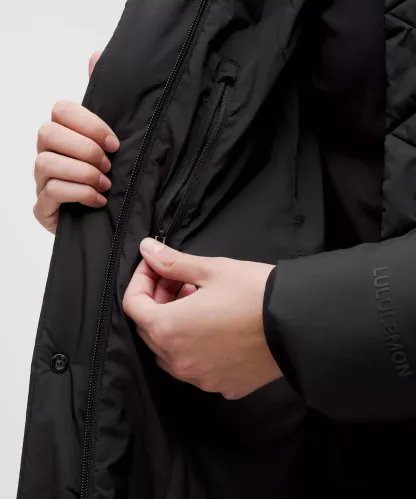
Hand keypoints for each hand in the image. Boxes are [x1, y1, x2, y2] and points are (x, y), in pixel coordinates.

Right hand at [33, 51, 119, 233]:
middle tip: (108, 165)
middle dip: (85, 149)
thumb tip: (96, 55)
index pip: (61, 110)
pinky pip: (50, 192)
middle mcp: (48, 153)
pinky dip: (80, 194)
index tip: (115, 143)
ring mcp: (41, 181)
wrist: (113, 222)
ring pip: (46, 162)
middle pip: (47, 132)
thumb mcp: (116, 143)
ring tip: (105, 184)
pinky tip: (99, 200)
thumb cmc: (113, 180)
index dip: (89, 123)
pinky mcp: (43, 208)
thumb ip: (107, 102)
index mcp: (65, 134)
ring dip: (83, 173)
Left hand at [123, 238, 281, 399]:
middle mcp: (178, 361)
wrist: (300, 325)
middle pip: (150, 328)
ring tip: (200, 301)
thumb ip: (172, 262)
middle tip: (181, 280)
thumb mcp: (212, 271)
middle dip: (159, 300)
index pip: (133, 305)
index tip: (157, 265)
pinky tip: (217, 328)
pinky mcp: (223, 386)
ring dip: (175, 324)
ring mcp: (200, 378)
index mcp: (169, 329)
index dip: (141, 279)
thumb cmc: (254, 293)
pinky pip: (197, 366)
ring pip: (171, 351)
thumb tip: (147, 249)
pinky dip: (197, 346)